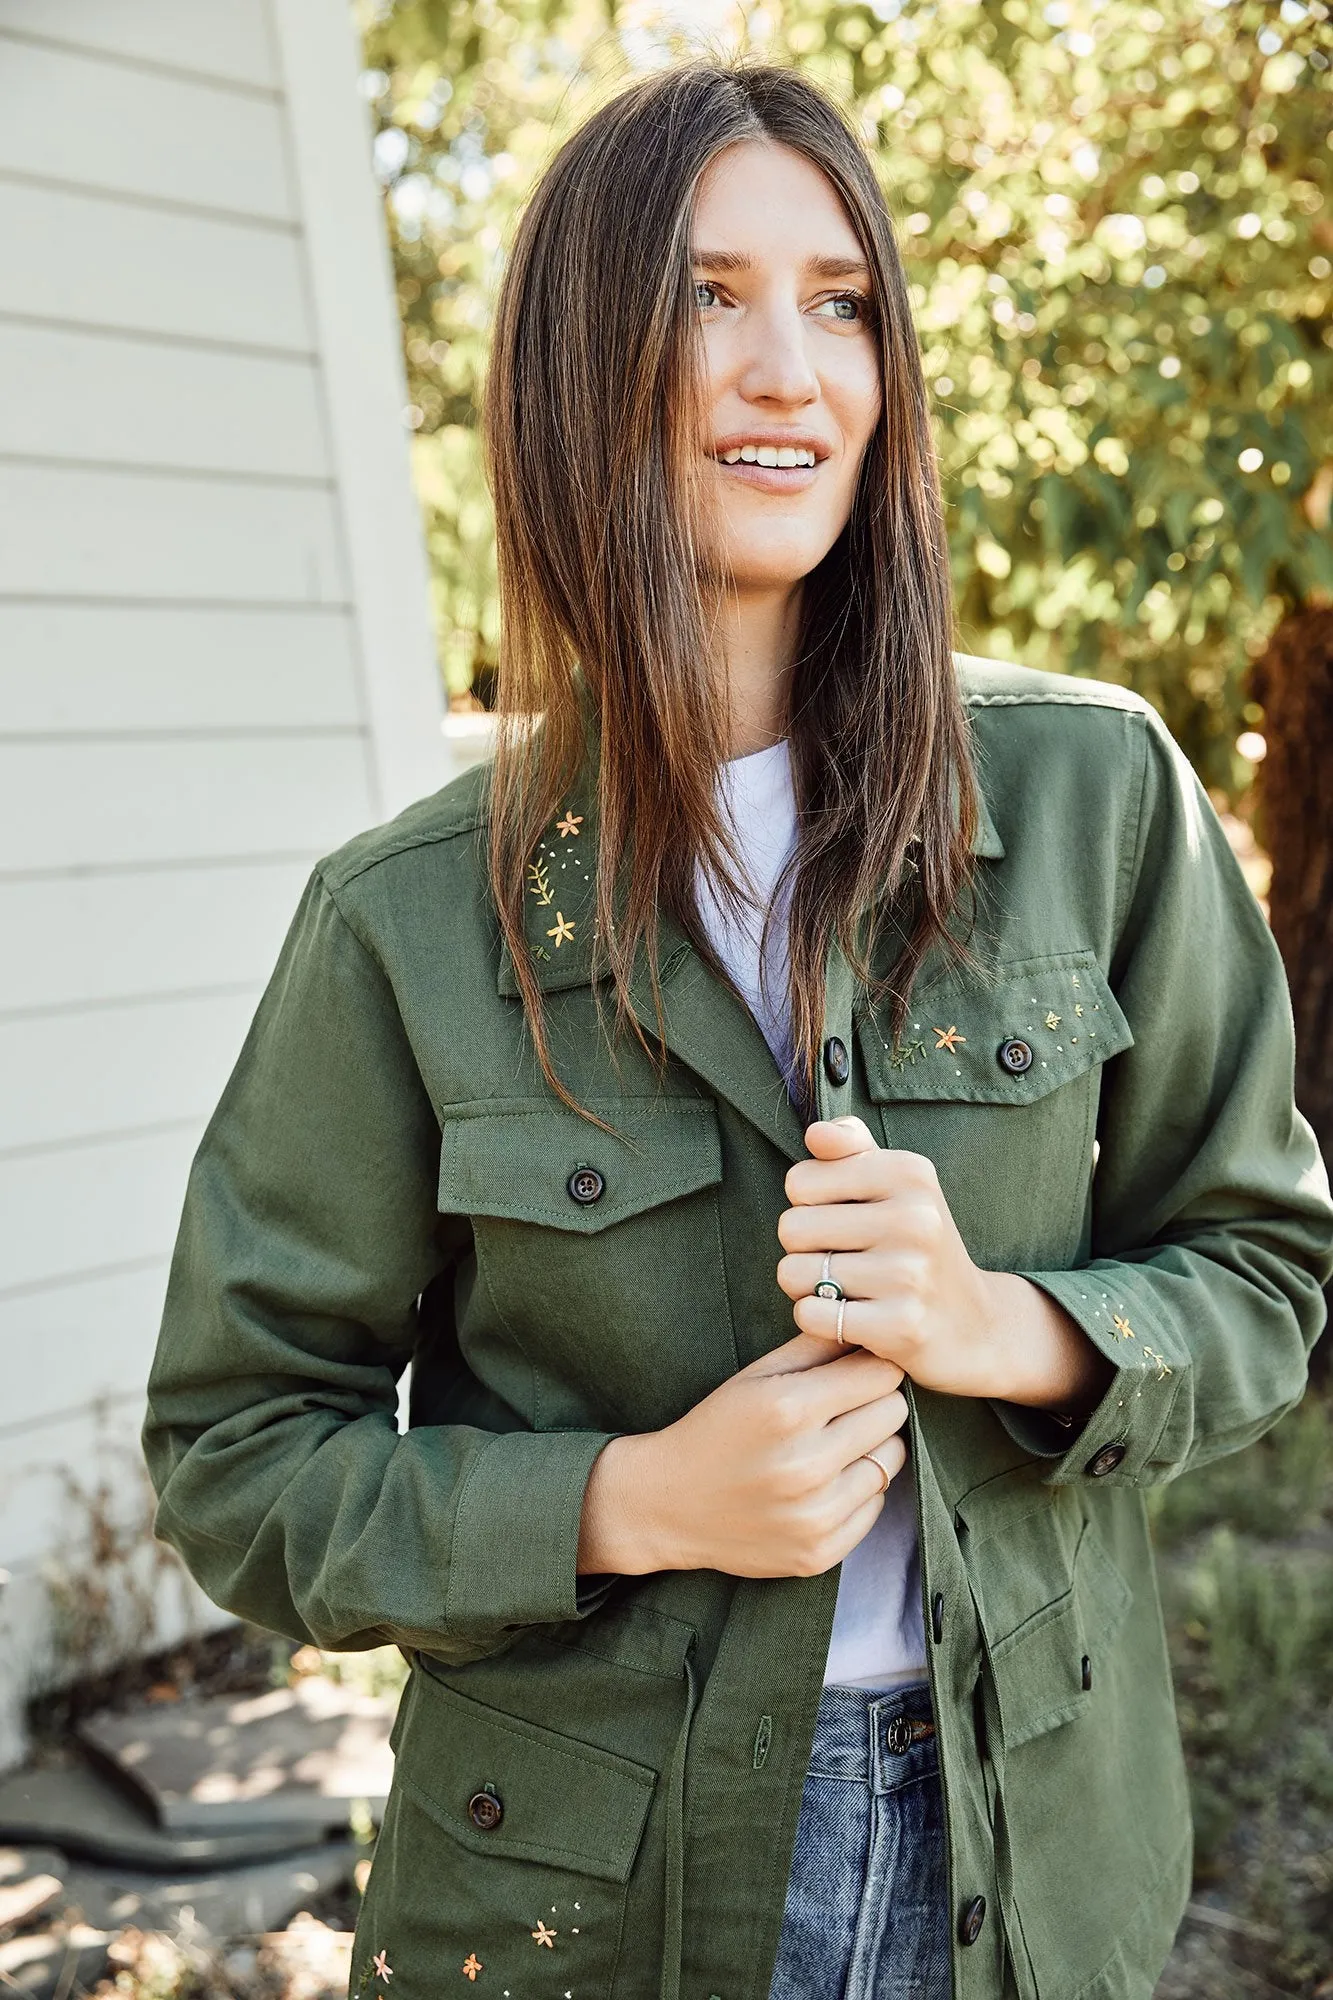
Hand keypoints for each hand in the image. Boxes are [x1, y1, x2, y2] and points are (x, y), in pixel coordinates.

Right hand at [576, 1332, 908, 1578]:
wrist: (666, 1504)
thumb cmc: (714, 1430)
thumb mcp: (754, 1377)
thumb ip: (814, 1346)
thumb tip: (867, 1326)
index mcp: (786, 1409)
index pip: (880, 1374)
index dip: (875, 1366)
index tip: (862, 1370)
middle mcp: (804, 1464)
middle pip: (892, 1413)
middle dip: (875, 1403)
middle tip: (847, 1408)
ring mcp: (814, 1515)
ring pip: (892, 1461)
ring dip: (872, 1448)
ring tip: (836, 1446)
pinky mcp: (819, 1552)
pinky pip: (876, 1507)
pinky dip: (859, 1491)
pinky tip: (825, 1484)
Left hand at [776, 1117, 1112, 1411]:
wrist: (978, 1325)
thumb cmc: (918, 1245)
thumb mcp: (899, 1185)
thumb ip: (852, 1148)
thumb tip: (815, 1134)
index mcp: (909, 1173)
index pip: (799, 1181)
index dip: (809, 1206)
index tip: (845, 1222)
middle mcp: (915, 1218)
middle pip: (791, 1228)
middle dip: (804, 1251)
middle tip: (843, 1263)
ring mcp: (909, 1274)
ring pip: (793, 1273)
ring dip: (809, 1289)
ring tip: (849, 1291)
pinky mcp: (901, 1326)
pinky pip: (810, 1315)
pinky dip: (820, 1323)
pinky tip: (854, 1320)